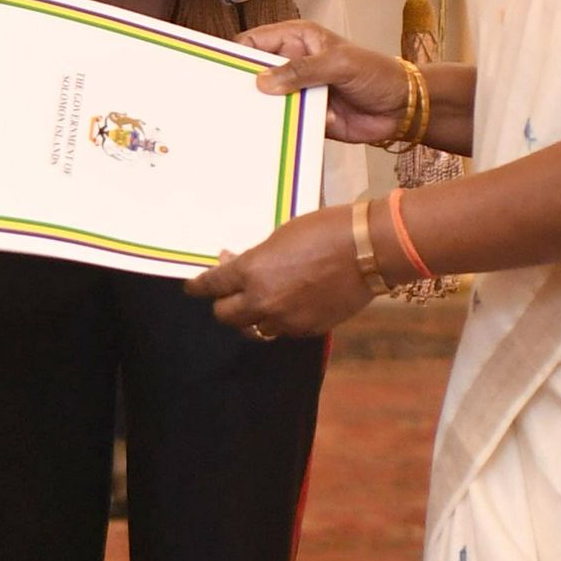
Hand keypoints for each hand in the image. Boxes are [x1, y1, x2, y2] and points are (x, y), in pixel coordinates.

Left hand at [186, 205, 370, 339]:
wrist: (368, 250)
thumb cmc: (324, 230)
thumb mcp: (280, 237)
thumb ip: (255, 257)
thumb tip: (235, 263)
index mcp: (251, 272)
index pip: (211, 286)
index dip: (198, 286)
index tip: (193, 287)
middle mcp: (262, 301)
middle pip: (226, 316)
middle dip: (224, 304)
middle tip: (230, 294)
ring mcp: (286, 319)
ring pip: (254, 330)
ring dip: (252, 317)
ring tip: (260, 304)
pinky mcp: (307, 329)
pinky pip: (283, 330)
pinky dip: (280, 320)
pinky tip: (289, 305)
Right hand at [239, 21, 411, 144]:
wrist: (402, 108)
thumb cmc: (376, 74)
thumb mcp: (339, 64)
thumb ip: (301, 71)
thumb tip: (262, 82)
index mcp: (297, 39)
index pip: (256, 42)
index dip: (236, 54)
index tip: (217, 70)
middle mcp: (293, 64)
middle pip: (256, 74)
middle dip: (242, 87)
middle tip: (222, 102)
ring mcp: (298, 92)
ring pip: (267, 102)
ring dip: (260, 112)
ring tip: (237, 124)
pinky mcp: (305, 117)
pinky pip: (284, 123)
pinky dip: (277, 129)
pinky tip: (264, 138)